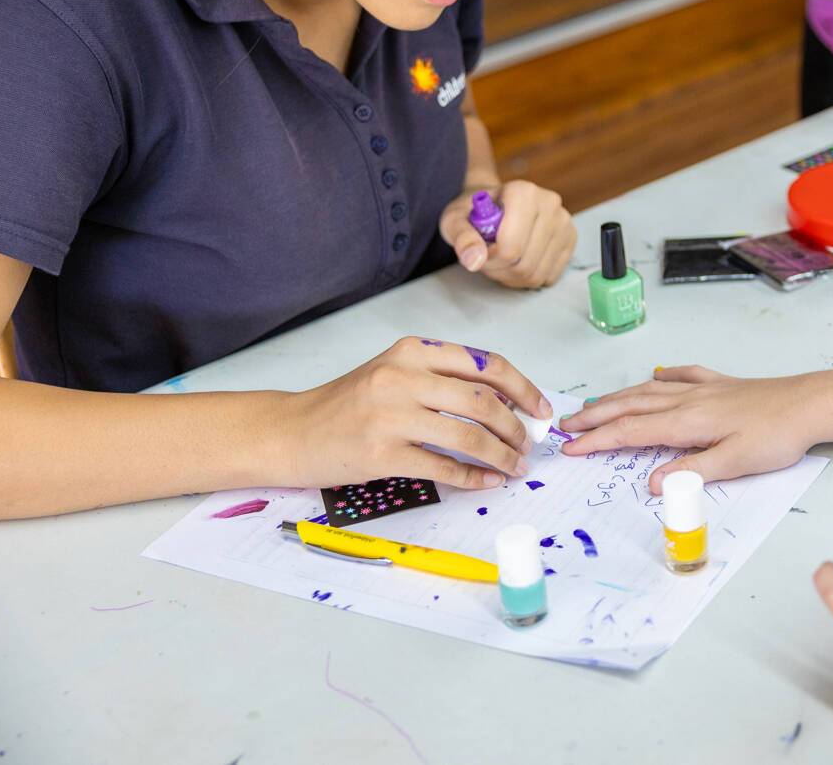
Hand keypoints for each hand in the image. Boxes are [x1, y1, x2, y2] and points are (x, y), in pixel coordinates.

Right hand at [277, 337, 551, 488]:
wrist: (292, 431)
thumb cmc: (349, 404)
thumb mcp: (396, 373)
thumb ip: (444, 380)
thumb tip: (507, 403)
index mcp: (414, 351)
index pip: (486, 364)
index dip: (523, 388)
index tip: (541, 409)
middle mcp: (403, 377)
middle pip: (484, 401)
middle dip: (517, 427)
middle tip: (529, 445)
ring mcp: (391, 416)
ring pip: (469, 436)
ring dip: (501, 456)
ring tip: (514, 467)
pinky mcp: (381, 454)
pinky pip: (442, 468)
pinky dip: (472, 478)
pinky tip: (485, 482)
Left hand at [440, 179, 576, 287]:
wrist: (494, 205)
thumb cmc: (475, 212)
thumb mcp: (455, 220)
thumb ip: (462, 238)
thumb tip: (474, 260)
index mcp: (524, 192)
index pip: (510, 247)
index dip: (489, 258)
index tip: (479, 251)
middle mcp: (550, 204)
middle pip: (524, 265)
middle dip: (499, 270)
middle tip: (486, 259)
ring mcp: (564, 222)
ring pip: (537, 274)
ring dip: (512, 277)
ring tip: (500, 261)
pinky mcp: (571, 239)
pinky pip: (549, 276)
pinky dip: (529, 278)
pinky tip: (518, 263)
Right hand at [558, 365, 828, 493]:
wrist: (811, 403)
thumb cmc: (777, 435)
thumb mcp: (734, 463)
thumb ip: (691, 473)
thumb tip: (652, 483)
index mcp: (688, 421)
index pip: (631, 431)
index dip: (597, 440)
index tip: (570, 448)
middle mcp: (689, 399)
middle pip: (631, 406)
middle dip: (595, 415)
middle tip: (565, 424)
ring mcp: (705, 388)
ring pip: (650, 390)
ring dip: (618, 397)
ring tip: (595, 403)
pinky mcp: (723, 385)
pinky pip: (684, 376)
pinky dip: (664, 376)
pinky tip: (657, 375)